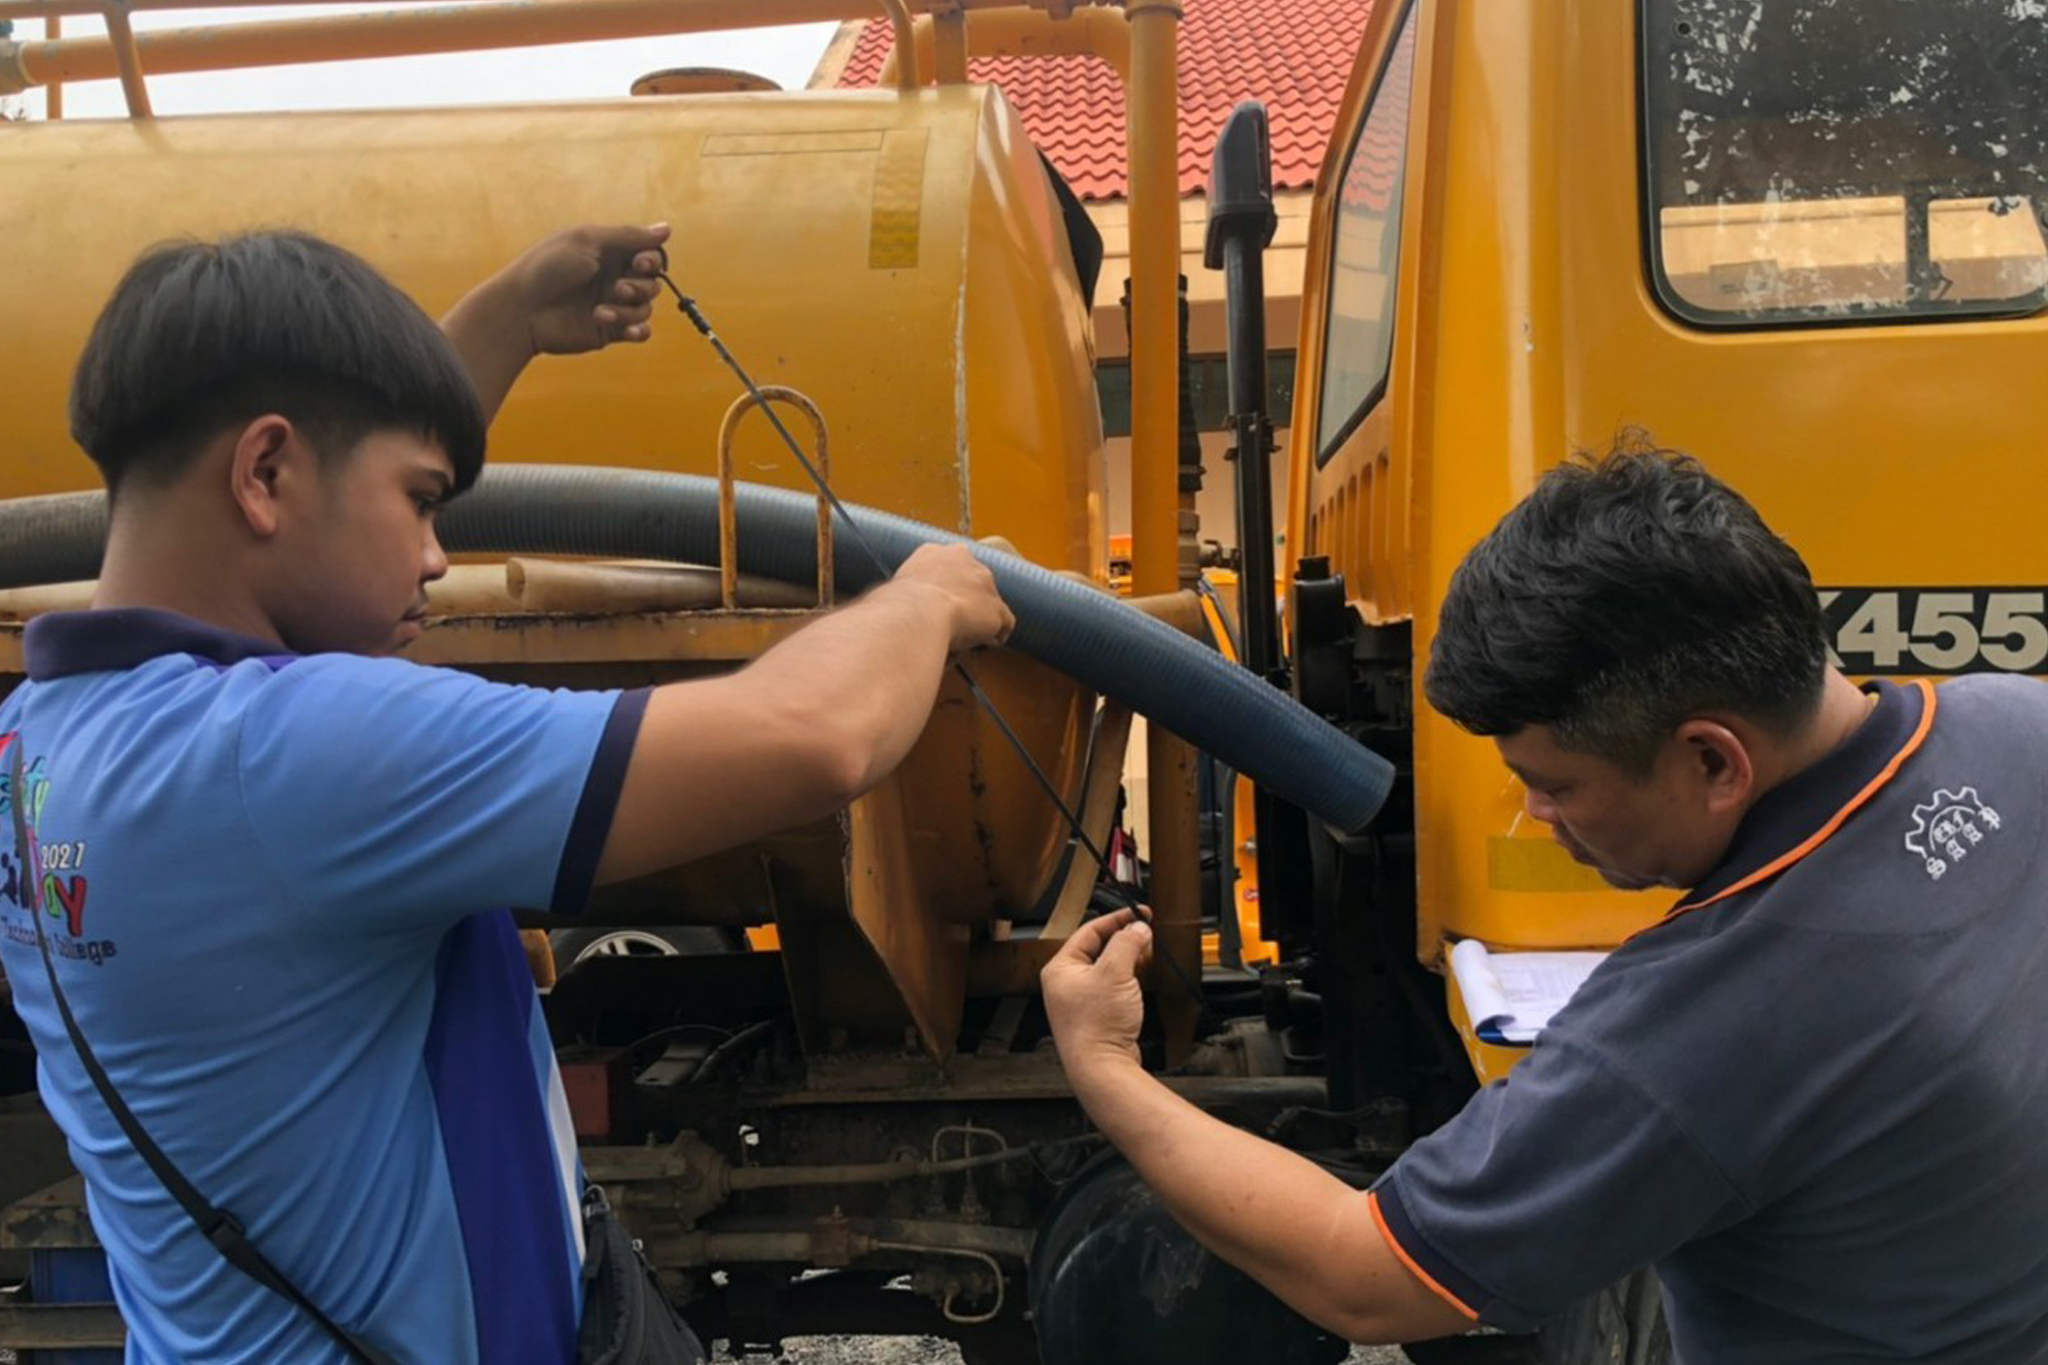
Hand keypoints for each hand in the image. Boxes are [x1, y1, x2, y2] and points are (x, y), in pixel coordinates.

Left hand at [503, 223, 670, 357]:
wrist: (521, 310)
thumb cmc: (548, 268)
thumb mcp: (588, 241)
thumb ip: (629, 236)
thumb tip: (667, 228)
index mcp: (609, 252)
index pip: (649, 254)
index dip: (652, 259)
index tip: (639, 262)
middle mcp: (613, 276)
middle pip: (652, 282)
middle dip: (641, 286)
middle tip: (617, 288)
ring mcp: (612, 304)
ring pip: (646, 308)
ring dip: (630, 309)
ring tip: (602, 310)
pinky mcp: (609, 330)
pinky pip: (640, 332)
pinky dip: (638, 330)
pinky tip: (627, 330)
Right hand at [890, 544, 1015, 652]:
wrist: (917, 613)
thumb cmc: (897, 608)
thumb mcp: (896, 590)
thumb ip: (906, 593)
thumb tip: (893, 610)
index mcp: (935, 552)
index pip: (950, 565)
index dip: (949, 587)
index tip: (942, 602)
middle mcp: (963, 559)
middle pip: (974, 580)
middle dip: (969, 600)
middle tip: (956, 622)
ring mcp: (984, 582)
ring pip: (989, 602)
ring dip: (980, 619)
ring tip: (966, 636)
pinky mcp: (997, 607)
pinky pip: (1004, 624)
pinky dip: (994, 636)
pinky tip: (980, 644)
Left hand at [1041, 908, 1151, 1074]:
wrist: (1102, 1067)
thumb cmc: (1097, 1026)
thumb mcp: (1115, 973)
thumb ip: (1127, 944)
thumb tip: (1137, 928)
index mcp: (1059, 968)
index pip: (1089, 931)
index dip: (1116, 919)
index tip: (1138, 913)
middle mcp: (1065, 984)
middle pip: (1097, 949)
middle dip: (1123, 939)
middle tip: (1144, 932)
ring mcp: (1078, 1001)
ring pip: (1105, 968)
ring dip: (1126, 959)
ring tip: (1144, 952)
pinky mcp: (1094, 1016)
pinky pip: (1110, 988)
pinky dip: (1125, 979)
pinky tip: (1138, 980)